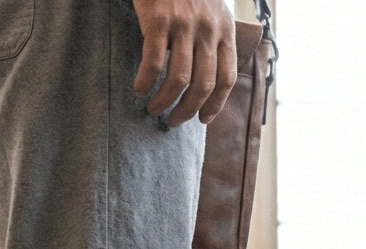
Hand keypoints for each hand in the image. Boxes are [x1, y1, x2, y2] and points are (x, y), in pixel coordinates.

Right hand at [132, 0, 236, 125]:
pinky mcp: (159, 20)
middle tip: (173, 121)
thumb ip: (211, 39)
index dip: (215, 105)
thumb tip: (205, 77)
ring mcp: (183, 24)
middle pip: (203, 85)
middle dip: (187, 111)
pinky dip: (145, 83)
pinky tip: (139, 89)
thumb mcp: (211, 11)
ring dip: (164, 102)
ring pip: (178, 80)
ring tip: (153, 109)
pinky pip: (153, 64)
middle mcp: (207, 29)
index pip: (226, 77)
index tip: (203, 119)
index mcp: (224, 29)